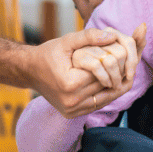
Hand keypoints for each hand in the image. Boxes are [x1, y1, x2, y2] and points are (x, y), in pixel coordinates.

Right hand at [25, 26, 145, 118]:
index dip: (112, 59)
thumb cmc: (48, 53)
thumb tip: (111, 36)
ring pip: (105, 97)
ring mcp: (72, 111)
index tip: (117, 50)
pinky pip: (97, 104)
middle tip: (123, 59)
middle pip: (106, 85)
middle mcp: (72, 101)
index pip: (103, 71)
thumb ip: (89, 36)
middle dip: (115, 71)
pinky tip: (109, 80)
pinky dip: (105, 93)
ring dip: (114, 83)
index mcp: (70, 83)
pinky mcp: (73, 115)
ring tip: (119, 69)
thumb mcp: (67, 40)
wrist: (29, 71)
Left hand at [73, 0, 130, 19]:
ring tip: (109, 16)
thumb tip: (91, 26)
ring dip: (114, 10)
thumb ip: (83, 8)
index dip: (93, 15)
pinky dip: (120, 3)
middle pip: (111, 1)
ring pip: (120, 0)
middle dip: (104, 14)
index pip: (97, 1)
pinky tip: (117, 8)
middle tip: (100, 23)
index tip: (91, 23)